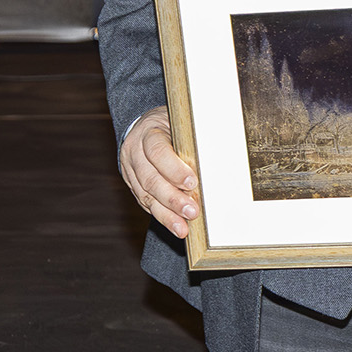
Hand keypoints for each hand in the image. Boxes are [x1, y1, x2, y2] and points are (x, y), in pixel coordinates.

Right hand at [120, 108, 199, 238]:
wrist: (146, 126)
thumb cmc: (171, 124)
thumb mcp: (181, 122)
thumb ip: (193, 139)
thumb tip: (220, 155)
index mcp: (148, 131)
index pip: (157, 151)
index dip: (173, 168)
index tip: (192, 182)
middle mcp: (134, 151)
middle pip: (150, 178)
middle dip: (172, 198)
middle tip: (192, 212)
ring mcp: (130, 170)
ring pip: (146, 195)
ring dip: (166, 214)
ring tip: (182, 228)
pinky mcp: (132, 185)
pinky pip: (145, 203)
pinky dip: (162, 216)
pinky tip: (175, 226)